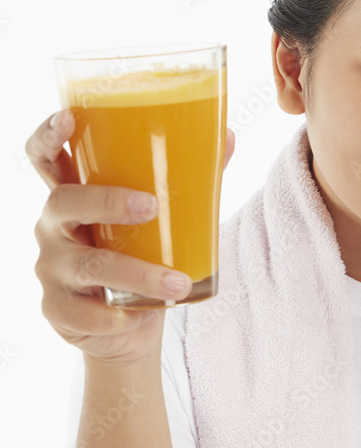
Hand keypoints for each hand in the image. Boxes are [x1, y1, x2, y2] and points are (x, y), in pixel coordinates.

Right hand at [25, 109, 235, 363]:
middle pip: (63, 203)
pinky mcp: (57, 310)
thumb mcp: (161, 220)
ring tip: (179, 283)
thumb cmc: (143, 259)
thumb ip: (189, 179)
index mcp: (73, 197)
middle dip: (107, 201)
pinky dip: (117, 316)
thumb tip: (228, 136)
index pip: (45, 158)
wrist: (128, 329)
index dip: (49, 135)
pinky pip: (85, 313)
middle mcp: (54, 228)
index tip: (69, 118)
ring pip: (88, 266)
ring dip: (137, 274)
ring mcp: (51, 270)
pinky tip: (139, 316)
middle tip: (151, 206)